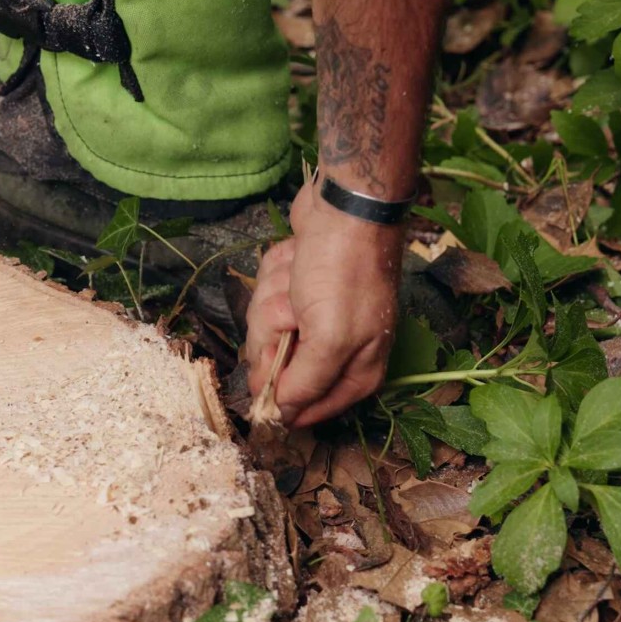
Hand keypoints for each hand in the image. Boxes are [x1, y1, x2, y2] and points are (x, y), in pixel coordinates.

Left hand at [244, 178, 404, 426]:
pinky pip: (266, 296)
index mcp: (356, 372)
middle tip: (296, 306)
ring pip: (265, 328)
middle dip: (276, 331)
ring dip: (275, 298)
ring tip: (300, 278)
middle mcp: (337, 350)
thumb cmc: (344, 271)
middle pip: (276, 367)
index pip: (306, 410)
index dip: (281, 394)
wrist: (344, 205)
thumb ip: (305, 384)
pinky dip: (276, 275)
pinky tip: (296, 260)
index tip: (273, 364)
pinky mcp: (296, 288)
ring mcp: (313, 317)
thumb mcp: (330, 338)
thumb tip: (282, 416)